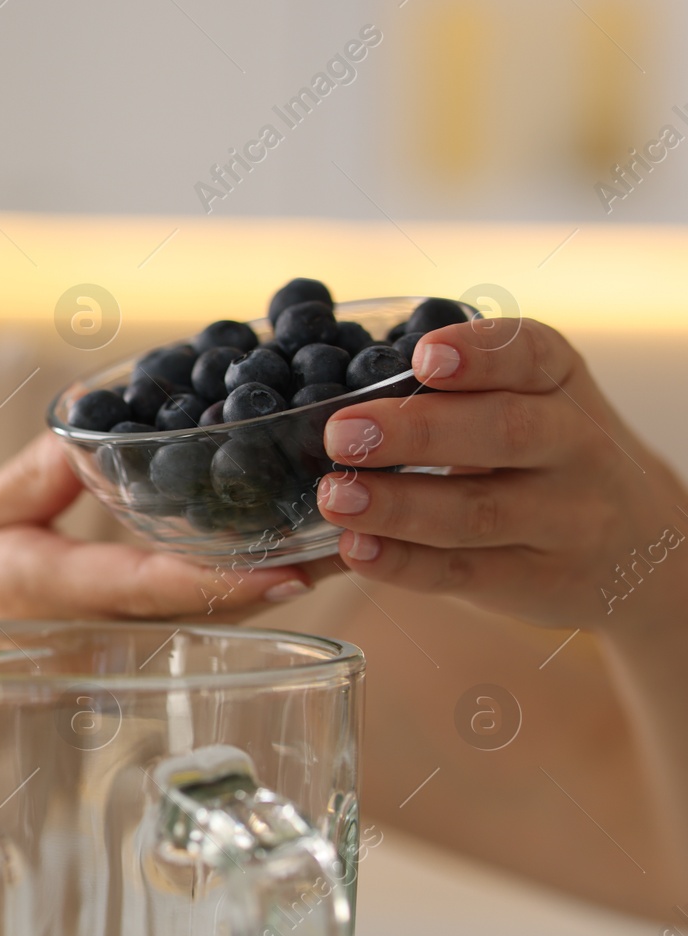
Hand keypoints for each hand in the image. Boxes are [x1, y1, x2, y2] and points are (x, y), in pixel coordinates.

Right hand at [0, 432, 315, 628]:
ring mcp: (101, 650)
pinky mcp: (107, 652)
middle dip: (277, 577)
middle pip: (200, 608)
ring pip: (199, 620)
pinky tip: (272, 558)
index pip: (146, 586)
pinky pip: (178, 620)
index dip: (220, 578)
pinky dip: (229, 588)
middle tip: (352, 537)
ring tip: (336, 542)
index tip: (288, 568)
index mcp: (44, 590)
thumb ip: (33, 479)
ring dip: (268, 585)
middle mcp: (87, 629)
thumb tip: (90, 424)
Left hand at [316, 317, 687, 634]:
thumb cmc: (542, 461)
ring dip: (398, 505)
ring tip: (335, 496)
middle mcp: (574, 445)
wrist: (638, 550)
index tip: (423, 357)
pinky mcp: (538, 581)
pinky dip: (405, 564)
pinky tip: (357, 550)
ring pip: (479, 511)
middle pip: (502, 432)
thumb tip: (297, 414)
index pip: (532, 355)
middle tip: (342, 434)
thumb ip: (444, 401)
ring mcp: (563, 519)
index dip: (478, 354)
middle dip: (417, 432)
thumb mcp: (527, 406)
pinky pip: (466, 573)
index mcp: (560, 382)